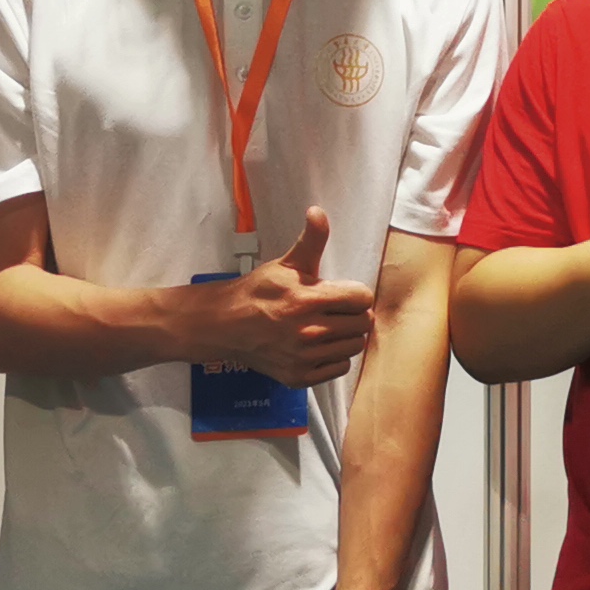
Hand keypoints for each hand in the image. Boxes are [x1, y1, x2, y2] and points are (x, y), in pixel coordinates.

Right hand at [173, 208, 375, 382]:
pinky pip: (339, 368)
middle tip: (337, 310)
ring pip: (353, 347)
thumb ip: (311, 240)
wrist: (226, 325)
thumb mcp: (286, 263)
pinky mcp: (299, 377)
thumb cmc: (258, 292)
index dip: (356, 294)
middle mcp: (309, 332)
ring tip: (329, 327)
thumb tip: (317, 212)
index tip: (343, 293)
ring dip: (346, 336)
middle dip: (354, 314)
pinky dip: (334, 358)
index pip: (362, 299)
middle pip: (363, 324)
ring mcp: (304, 357)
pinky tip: (320, 346)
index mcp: (309, 300)